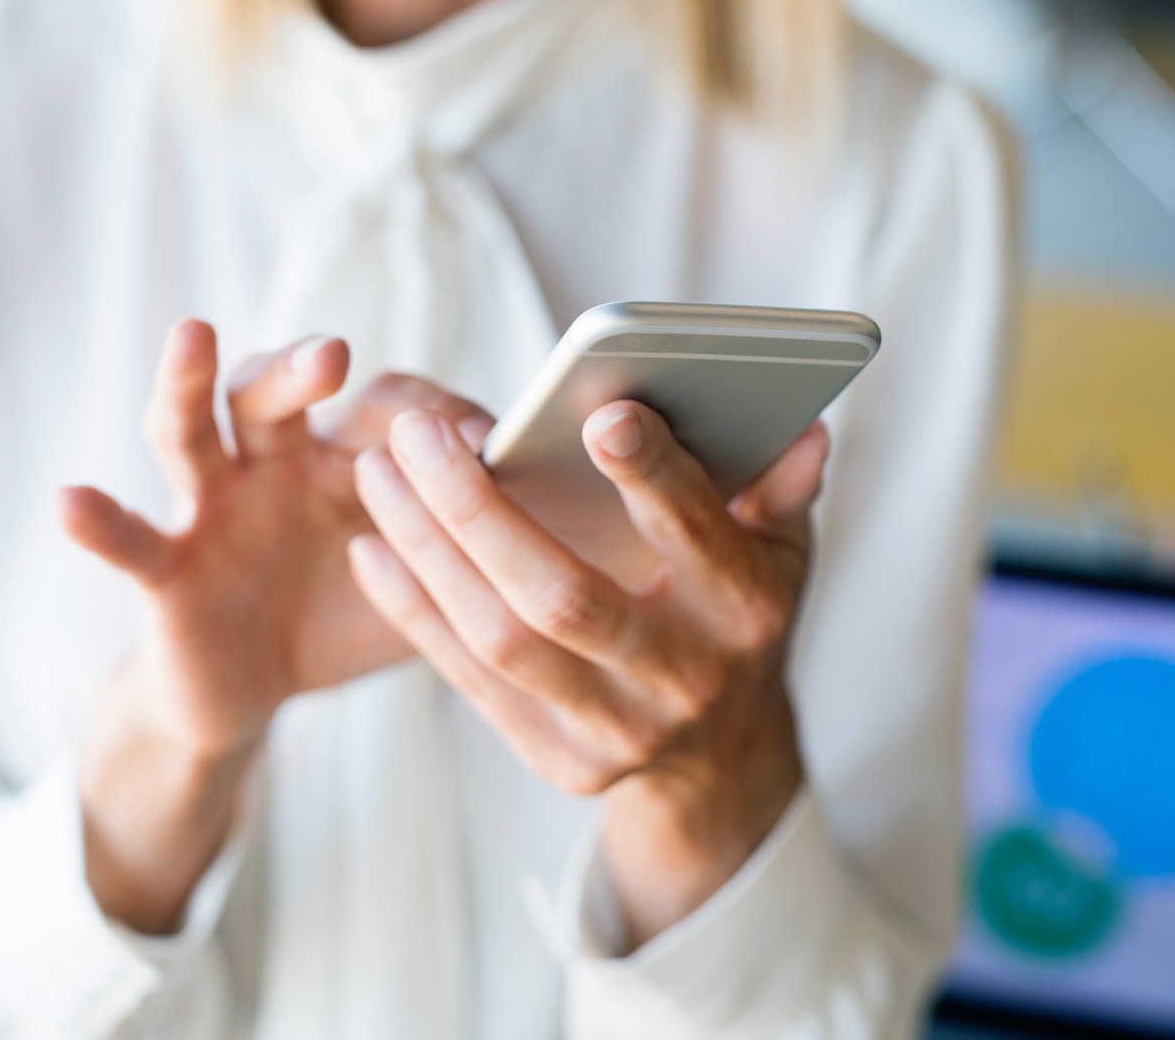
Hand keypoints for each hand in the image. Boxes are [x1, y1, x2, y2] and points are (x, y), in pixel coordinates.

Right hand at [59, 322, 487, 929]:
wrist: (251, 686)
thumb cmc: (352, 609)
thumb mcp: (437, 572)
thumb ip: (506, 539)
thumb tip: (641, 525)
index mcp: (353, 453)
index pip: (393, 409)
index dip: (434, 422)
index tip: (489, 446)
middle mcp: (278, 458)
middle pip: (284, 391)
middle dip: (304, 367)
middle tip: (335, 354)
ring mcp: (213, 505)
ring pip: (195, 429)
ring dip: (191, 383)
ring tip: (195, 336)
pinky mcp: (166, 567)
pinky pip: (128, 540)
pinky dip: (97, 522)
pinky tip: (67, 500)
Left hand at [349, 401, 828, 949]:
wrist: (725, 756)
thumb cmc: (738, 611)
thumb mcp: (780, 549)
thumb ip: (780, 486)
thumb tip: (802, 425)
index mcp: (745, 609)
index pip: (696, 536)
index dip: (653, 478)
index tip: (603, 413)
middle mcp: (683, 678)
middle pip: (563, 598)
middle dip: (480, 510)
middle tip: (418, 431)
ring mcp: (617, 731)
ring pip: (501, 640)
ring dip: (427, 552)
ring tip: (378, 473)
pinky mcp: (560, 760)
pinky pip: (470, 679)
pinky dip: (416, 611)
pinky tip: (373, 548)